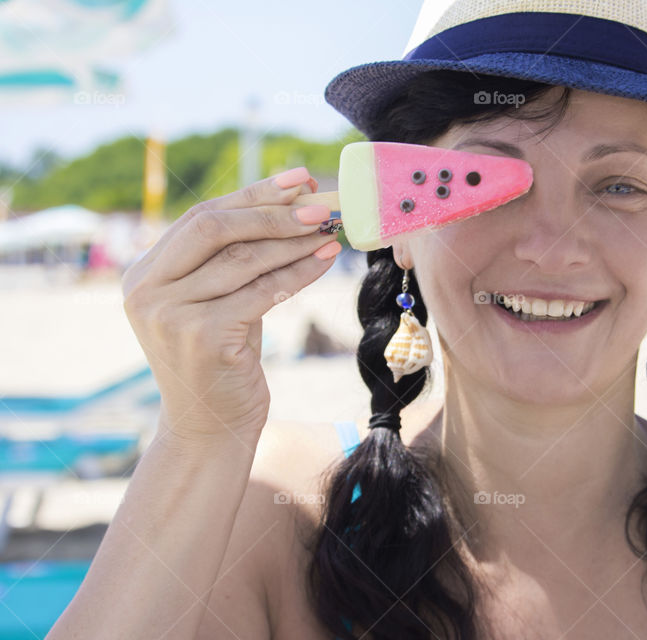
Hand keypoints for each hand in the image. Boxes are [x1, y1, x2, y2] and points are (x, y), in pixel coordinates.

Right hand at [121, 167, 341, 442]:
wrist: (209, 429)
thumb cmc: (222, 361)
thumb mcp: (217, 303)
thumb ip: (232, 260)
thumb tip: (291, 204)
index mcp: (144, 274)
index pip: (201, 217)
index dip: (252, 194)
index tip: (296, 179)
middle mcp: (147, 290)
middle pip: (213, 227)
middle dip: (270, 211)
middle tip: (318, 205)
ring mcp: (170, 314)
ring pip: (242, 259)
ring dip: (293, 241)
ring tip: (330, 231)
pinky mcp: (202, 336)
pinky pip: (261, 292)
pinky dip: (298, 272)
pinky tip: (324, 259)